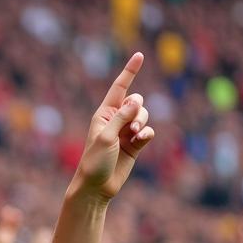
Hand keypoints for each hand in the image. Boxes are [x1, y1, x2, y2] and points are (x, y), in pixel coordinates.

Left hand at [74, 52, 154, 202]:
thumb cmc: (94, 162)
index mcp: (103, 114)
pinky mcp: (135, 145)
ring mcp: (126, 132)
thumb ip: (121, 118)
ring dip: (142, 123)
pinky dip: (147, 134)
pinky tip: (141, 141)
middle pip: (137, 102)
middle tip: (130, 128)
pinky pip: (148, 131)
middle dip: (138, 111)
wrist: (96, 187)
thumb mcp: (106, 138)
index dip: (129, 72)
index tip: (139, 55)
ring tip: (134, 136)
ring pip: (144, 116)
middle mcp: (115, 120)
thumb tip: (135, 101)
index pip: (119, 88)